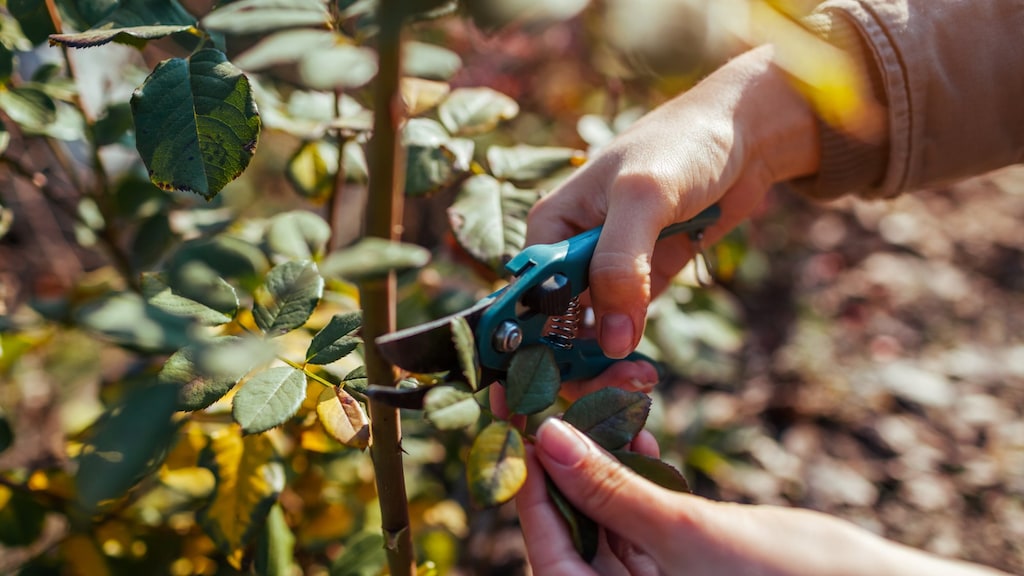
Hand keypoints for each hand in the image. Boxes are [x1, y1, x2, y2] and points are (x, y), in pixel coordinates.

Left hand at [518, 419, 1008, 575]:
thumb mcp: (685, 535)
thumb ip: (611, 492)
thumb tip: (546, 439)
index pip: (546, 540)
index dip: (525, 474)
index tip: (508, 414)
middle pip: (569, 518)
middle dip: (562, 455)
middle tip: (545, 394)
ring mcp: (648, 574)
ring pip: (605, 506)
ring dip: (602, 452)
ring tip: (597, 397)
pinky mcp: (676, 554)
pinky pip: (641, 507)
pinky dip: (637, 468)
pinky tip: (633, 428)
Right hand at [526, 44, 820, 357]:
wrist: (743, 137)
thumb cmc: (682, 146)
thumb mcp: (644, 196)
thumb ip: (620, 264)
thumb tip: (609, 339)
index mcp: (550, 227)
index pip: (524, 297)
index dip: (526, 345)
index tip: (540, 386)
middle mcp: (569, 254)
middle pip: (550, 326)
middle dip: (570, 365)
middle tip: (609, 389)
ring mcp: (605, 273)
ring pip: (586, 338)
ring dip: (603, 368)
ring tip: (638, 381)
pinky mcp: (641, 285)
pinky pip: (622, 333)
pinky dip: (626, 358)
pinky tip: (642, 374)